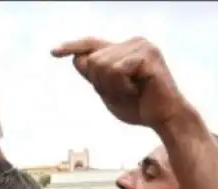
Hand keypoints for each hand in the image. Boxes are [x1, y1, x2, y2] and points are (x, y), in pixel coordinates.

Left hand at [51, 37, 189, 130]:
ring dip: (111, 86)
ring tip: (131, 91)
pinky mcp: (147, 55)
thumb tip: (76, 59)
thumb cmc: (139, 106)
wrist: (164, 118)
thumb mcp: (108, 92)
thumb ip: (94, 77)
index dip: (72, 47)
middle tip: (123, 92)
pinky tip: (136, 90)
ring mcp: (141, 46)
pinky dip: (121, 86)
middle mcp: (133, 42)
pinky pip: (116, 71)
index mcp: (123, 49)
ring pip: (101, 65)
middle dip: (100, 83)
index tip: (53, 52)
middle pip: (92, 60)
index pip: (92, 44)